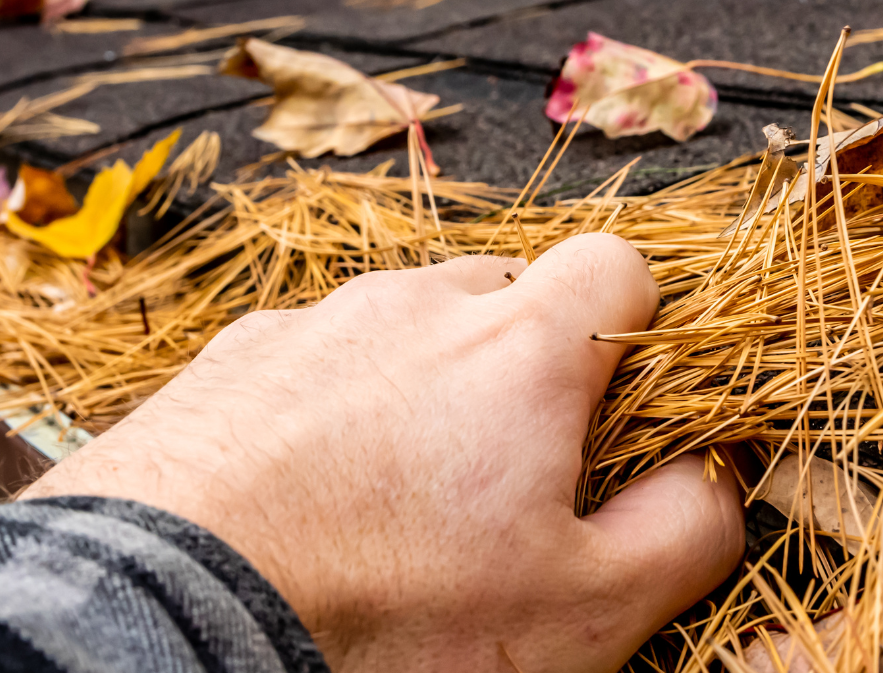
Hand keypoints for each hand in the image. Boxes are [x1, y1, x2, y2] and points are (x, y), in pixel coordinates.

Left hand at [22, 233, 744, 671]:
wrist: (167, 615)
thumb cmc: (381, 616)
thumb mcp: (583, 610)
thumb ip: (684, 531)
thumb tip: (715, 480)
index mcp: (516, 347)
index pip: (617, 265)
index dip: (637, 331)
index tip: (620, 412)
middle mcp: (412, 305)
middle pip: (505, 291)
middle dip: (524, 366)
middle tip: (508, 479)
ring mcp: (312, 325)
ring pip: (403, 326)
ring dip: (421, 389)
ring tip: (394, 502)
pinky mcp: (228, 361)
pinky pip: (311, 360)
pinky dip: (329, 410)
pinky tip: (308, 499)